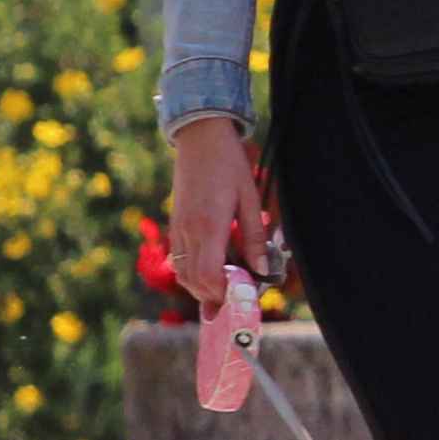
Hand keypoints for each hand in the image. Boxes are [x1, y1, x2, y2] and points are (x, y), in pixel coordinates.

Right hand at [166, 114, 268, 301]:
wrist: (200, 139)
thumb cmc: (229, 165)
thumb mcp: (250, 199)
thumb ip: (256, 236)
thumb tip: (263, 268)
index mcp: (209, 226)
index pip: (210, 276)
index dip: (224, 293)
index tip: (243, 296)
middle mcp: (188, 231)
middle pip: (194, 281)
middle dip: (213, 297)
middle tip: (236, 301)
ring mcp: (178, 228)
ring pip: (183, 273)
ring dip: (201, 288)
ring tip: (225, 290)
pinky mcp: (175, 224)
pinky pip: (179, 259)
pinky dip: (193, 272)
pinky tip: (213, 271)